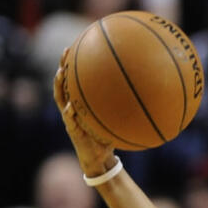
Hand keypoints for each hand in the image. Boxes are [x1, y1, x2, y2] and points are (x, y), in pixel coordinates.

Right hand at [53, 49, 115, 176]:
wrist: (99, 159)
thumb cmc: (108, 138)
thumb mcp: (117, 122)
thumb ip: (126, 111)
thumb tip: (148, 99)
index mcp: (82, 103)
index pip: (76, 80)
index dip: (75, 64)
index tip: (78, 47)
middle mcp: (73, 107)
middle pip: (64, 83)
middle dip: (64, 67)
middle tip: (66, 52)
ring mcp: (70, 118)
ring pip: (60, 98)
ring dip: (59, 85)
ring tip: (60, 73)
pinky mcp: (72, 131)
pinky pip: (69, 120)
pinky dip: (69, 113)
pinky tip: (70, 107)